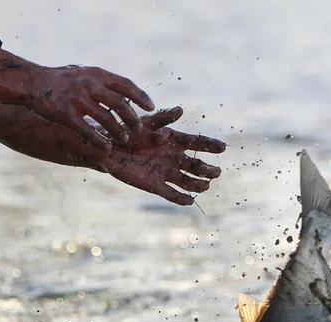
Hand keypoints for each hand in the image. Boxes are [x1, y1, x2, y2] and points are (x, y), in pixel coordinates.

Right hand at [27, 65, 154, 149]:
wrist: (30, 81)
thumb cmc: (61, 79)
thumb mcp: (84, 73)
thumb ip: (103, 82)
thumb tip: (127, 91)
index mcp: (96, 74)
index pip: (126, 84)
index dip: (140, 97)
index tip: (151, 107)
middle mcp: (89, 84)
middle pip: (120, 104)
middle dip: (132, 119)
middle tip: (139, 129)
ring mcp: (77, 99)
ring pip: (107, 119)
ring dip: (118, 131)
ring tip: (125, 139)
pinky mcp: (65, 114)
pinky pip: (87, 130)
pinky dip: (99, 140)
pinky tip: (107, 148)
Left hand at [101, 106, 225, 204]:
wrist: (108, 148)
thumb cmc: (127, 131)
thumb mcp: (146, 122)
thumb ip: (163, 118)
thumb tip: (180, 110)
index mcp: (175, 140)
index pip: (197, 143)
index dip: (210, 145)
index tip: (222, 148)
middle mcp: (174, 157)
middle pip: (196, 165)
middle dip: (207, 170)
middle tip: (216, 172)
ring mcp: (165, 172)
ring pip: (187, 181)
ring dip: (198, 185)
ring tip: (205, 186)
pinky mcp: (154, 185)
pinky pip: (171, 194)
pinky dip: (180, 198)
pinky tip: (190, 201)